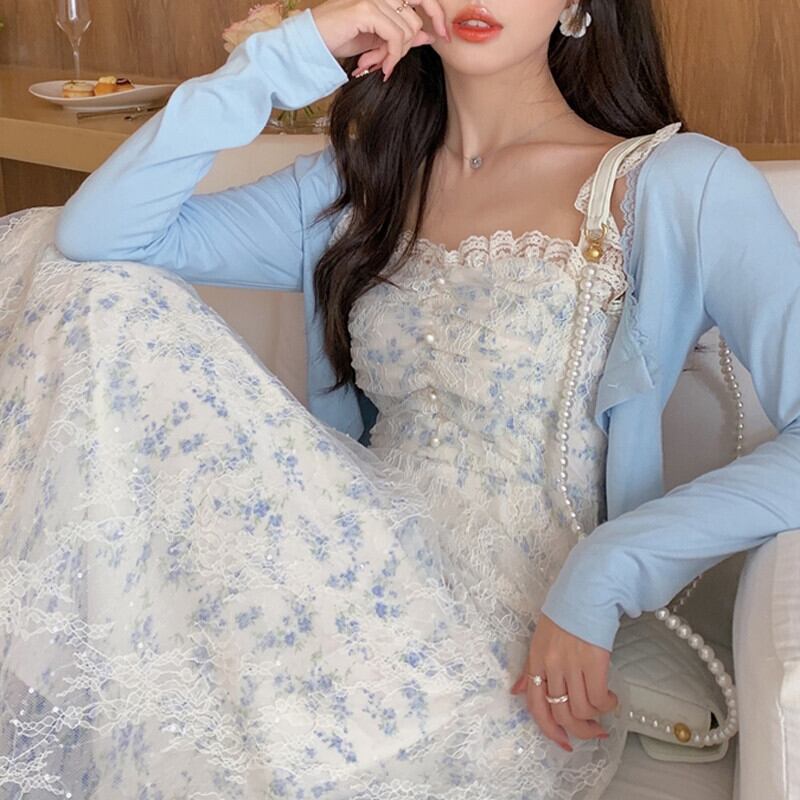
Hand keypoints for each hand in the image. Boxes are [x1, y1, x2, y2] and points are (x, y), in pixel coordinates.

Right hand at [310, 0, 450, 80]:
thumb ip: (402, 34)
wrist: (311, 43)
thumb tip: (428, 35)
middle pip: (416, 18)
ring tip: (376, 64)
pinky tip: (380, 66)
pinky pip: (396, 37)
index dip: (437, 14)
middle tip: (388, 62)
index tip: (443, 36)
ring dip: (394, 54)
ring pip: (407, 30)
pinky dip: (392, 56)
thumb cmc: (340, 39)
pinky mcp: (367, 9)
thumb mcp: (378, 39)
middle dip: (406, 47)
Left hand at [510, 613, 618, 751]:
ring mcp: (571, 663)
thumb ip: (530, 668)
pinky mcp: (593, 661)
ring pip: (581, 709)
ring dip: (596, 718)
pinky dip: (607, 704)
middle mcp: (551, 665)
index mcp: (535, 659)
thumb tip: (516, 691)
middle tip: (593, 731)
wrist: (587, 590)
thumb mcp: (540, 639)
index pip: (535, 705)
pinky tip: (611, 698)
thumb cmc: (565, 614)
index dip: (549, 729)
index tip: (564, 742)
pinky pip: (598, 698)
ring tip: (604, 711)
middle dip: (579, 731)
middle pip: (561, 713)